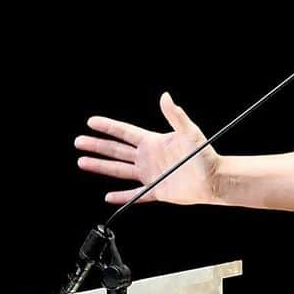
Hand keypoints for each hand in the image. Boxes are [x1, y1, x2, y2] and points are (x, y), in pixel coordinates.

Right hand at [75, 92, 219, 206]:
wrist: (215, 179)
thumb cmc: (205, 155)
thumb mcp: (189, 133)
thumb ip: (176, 116)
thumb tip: (166, 97)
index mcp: (153, 142)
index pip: (125, 132)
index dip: (108, 127)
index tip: (91, 122)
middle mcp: (148, 157)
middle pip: (116, 150)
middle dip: (97, 146)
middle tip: (79, 142)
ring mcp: (151, 174)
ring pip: (120, 170)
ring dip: (101, 166)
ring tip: (82, 162)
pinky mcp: (156, 190)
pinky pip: (135, 194)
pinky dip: (122, 196)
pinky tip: (108, 196)